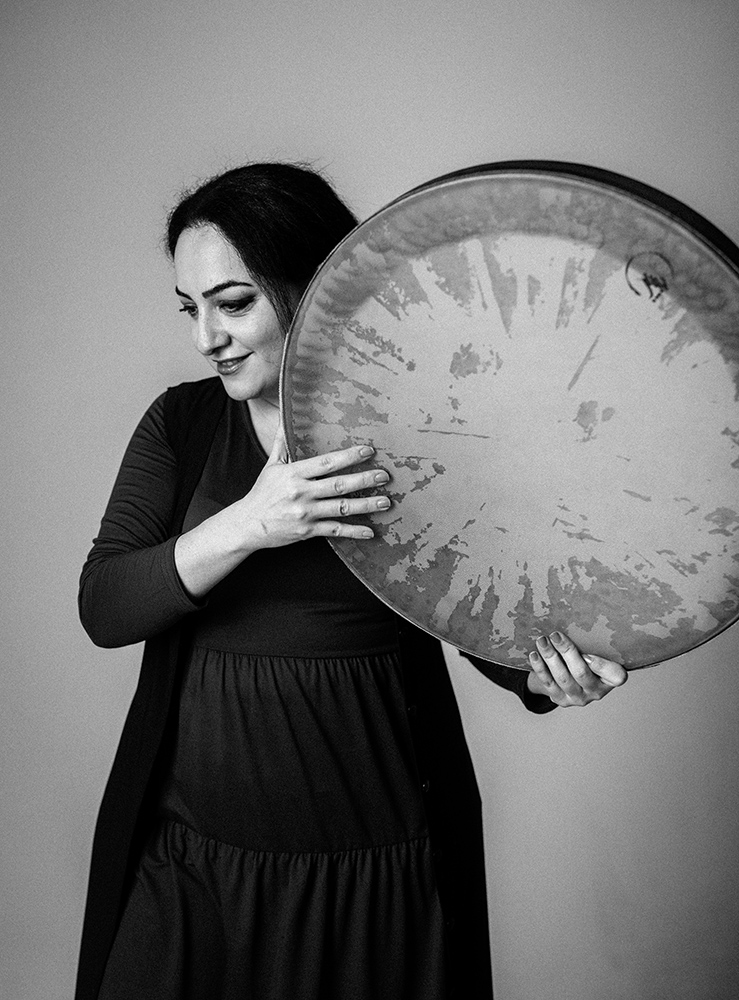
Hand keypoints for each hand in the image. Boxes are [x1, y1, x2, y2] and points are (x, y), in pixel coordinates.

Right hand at [238, 424, 391, 548]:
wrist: (247, 524)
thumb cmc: (262, 493)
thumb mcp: (271, 466)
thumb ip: (283, 443)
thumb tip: (286, 417)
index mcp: (293, 474)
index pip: (325, 463)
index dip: (348, 457)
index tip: (368, 451)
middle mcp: (301, 493)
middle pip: (338, 485)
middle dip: (364, 480)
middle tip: (384, 476)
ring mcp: (305, 514)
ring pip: (341, 508)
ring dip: (366, 505)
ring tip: (385, 501)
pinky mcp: (307, 531)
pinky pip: (335, 531)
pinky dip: (354, 532)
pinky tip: (371, 531)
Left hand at [526, 630, 626, 706]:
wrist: (570, 678)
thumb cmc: (587, 657)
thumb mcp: (597, 650)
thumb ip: (595, 640)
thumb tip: (582, 610)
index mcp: (610, 679)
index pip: (617, 676)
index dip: (603, 667)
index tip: (588, 653)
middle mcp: (596, 692)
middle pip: (581, 673)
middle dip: (567, 652)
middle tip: (555, 635)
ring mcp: (577, 698)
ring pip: (562, 678)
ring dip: (550, 657)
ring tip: (542, 641)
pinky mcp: (560, 699)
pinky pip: (548, 683)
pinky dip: (540, 668)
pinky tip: (534, 655)